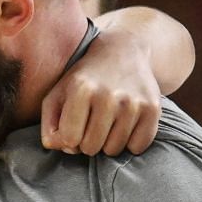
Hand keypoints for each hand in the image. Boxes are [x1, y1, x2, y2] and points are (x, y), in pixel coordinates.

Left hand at [42, 29, 161, 156]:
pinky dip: (130, 142)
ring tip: (108, 122)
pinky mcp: (152, 109)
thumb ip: (49, 124)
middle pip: (91, 148)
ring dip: (108, 142)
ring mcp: (133, 102)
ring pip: (114, 150)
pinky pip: (137, 147)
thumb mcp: (58, 93)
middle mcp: (109, 95)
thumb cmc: (85, 78)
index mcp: (82, 89)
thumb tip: (61, 148)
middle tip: (92, 123)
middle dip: (88, 141)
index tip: (74, 126)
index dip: (69, 138)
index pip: (69, 139)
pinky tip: (126, 124)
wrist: (123, 52)